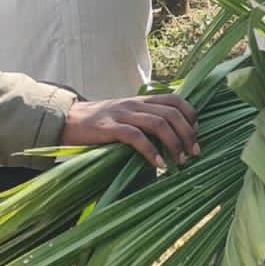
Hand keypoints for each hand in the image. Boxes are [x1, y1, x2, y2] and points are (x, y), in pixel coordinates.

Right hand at [61, 94, 200, 168]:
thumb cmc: (100, 122)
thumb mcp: (126, 115)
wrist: (67, 120)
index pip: (175, 99)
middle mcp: (134, 104)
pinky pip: (136, 137)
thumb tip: (172, 135)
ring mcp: (122, 115)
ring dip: (174, 143)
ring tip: (181, 160)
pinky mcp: (109, 128)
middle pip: (171, 113)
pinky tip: (160, 165)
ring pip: (158, 123)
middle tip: (195, 153)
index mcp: (141, 100)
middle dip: (188, 133)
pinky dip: (151, 152)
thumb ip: (145, 119)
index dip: (190, 114)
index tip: (197, 132)